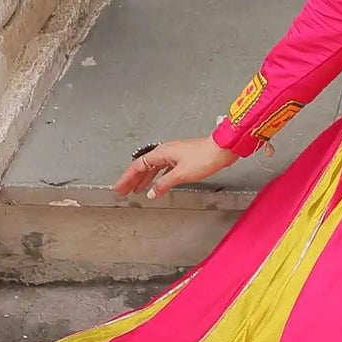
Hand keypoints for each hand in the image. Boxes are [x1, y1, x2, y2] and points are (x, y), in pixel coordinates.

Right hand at [113, 136, 237, 199]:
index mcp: (162, 152)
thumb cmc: (205, 157)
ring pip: (153, 167)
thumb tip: (152, 192)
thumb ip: (164, 184)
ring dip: (144, 179)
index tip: (119, 187)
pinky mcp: (183, 158)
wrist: (222, 150)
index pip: (138, 166)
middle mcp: (166, 151)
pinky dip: (158, 177)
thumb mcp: (181, 174)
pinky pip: (164, 168)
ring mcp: (174, 154)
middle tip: (124, 190)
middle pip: (143, 166)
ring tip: (137, 189)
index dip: (127, 178)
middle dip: (132, 179)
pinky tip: (158, 184)